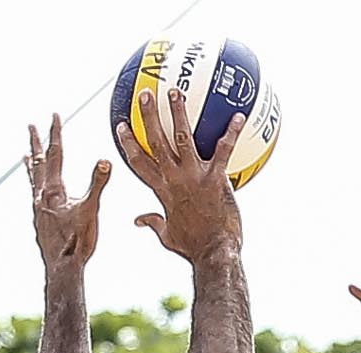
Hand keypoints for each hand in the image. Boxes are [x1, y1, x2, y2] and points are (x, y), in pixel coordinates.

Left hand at [24, 113, 109, 275]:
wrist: (62, 268)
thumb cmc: (77, 242)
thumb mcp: (90, 210)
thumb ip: (97, 184)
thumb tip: (104, 160)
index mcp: (53, 190)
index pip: (56, 154)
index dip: (55, 133)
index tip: (54, 114)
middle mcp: (41, 196)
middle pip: (39, 162)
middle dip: (37, 142)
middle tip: (31, 126)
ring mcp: (38, 209)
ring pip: (33, 179)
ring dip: (32, 164)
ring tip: (26, 155)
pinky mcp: (40, 221)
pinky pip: (35, 195)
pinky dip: (34, 185)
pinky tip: (37, 191)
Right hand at [118, 83, 241, 267]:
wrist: (214, 254)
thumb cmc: (193, 248)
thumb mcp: (167, 236)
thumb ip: (153, 224)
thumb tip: (138, 220)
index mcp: (162, 191)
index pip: (139, 162)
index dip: (129, 143)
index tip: (122, 126)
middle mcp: (174, 179)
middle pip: (155, 142)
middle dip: (148, 116)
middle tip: (145, 95)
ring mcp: (194, 177)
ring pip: (182, 138)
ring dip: (178, 113)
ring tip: (176, 91)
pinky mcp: (216, 179)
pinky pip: (223, 150)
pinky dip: (231, 133)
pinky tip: (238, 116)